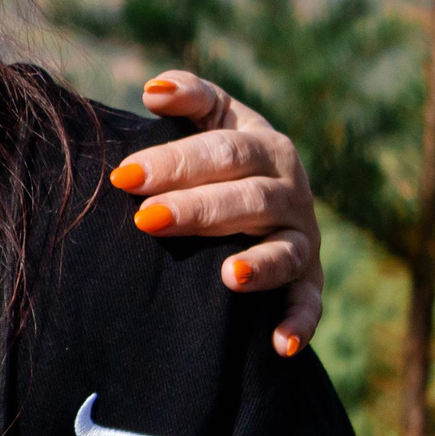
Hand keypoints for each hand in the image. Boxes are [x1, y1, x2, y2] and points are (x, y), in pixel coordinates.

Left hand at [108, 70, 321, 358]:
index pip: (222, 151)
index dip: (176, 159)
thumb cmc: (218, 158)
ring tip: (228, 277)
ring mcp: (302, 237)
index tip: (124, 175)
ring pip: (285, 251)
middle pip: (248, 200)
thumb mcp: (212, 120)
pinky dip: (299, 322)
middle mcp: (289, 191)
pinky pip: (310, 303)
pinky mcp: (309, 280)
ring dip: (260, 266)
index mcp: (264, 147)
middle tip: (147, 220)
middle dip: (198, 210)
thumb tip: (154, 90)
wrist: (259, 201)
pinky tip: (280, 345)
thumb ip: (189, 97)